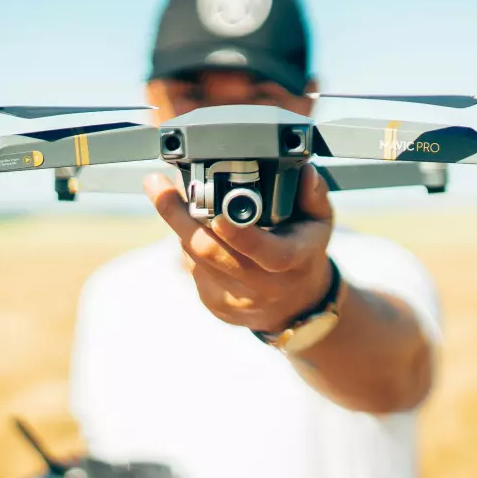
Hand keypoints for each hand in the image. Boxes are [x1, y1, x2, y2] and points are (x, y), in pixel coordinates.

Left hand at [144, 163, 334, 333]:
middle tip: (157, 184)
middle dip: (178, 215)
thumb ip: (313, 195)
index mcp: (292, 262)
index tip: (214, 212)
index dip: (238, 233)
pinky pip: (191, 267)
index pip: (265, 251)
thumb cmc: (304, 255)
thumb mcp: (319, 223)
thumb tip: (304, 171)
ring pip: (194, 256)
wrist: (295, 306)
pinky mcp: (214, 305)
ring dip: (181, 223)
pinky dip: (189, 243)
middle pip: (209, 251)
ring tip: (172, 195)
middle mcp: (261, 285)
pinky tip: (196, 229)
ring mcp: (234, 299)